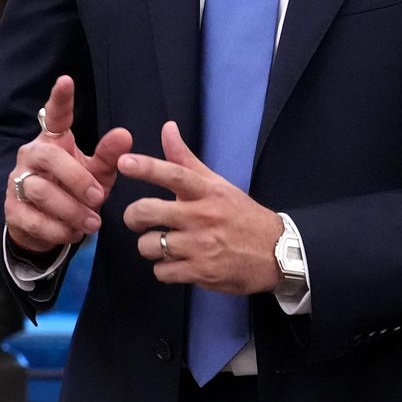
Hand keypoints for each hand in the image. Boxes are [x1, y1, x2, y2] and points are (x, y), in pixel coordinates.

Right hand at [5, 75, 130, 256]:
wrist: (47, 224)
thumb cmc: (76, 189)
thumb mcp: (97, 173)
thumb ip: (110, 156)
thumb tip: (125, 134)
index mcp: (54, 140)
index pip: (55, 116)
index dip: (60, 99)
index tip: (66, 80)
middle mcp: (31, 155)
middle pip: (49, 158)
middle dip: (77, 180)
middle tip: (99, 198)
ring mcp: (17, 181)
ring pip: (40, 191)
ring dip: (70, 210)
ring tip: (92, 223)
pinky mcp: (12, 210)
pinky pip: (33, 219)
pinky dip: (58, 230)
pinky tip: (74, 233)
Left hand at [119, 121, 281, 294]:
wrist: (277, 254)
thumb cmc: (242, 216)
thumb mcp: (218, 185)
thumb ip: (186, 159)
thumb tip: (167, 128)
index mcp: (209, 192)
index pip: (175, 174)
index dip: (147, 167)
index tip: (124, 162)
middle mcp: (203, 217)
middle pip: (149, 211)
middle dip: (133, 217)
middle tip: (138, 219)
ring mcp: (201, 246)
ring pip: (149, 245)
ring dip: (150, 246)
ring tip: (163, 245)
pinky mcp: (200, 272)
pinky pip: (161, 271)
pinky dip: (164, 269)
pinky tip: (176, 263)